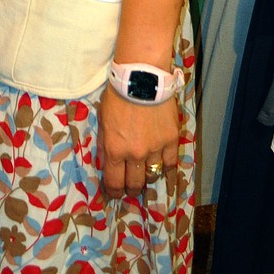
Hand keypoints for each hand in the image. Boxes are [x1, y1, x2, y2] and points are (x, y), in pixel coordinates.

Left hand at [96, 83, 178, 199]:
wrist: (141, 79)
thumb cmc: (117, 97)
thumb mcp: (102, 121)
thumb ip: (103, 145)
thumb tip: (105, 165)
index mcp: (115, 150)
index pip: (114, 182)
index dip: (114, 192)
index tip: (114, 194)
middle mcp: (135, 154)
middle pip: (135, 183)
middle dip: (131, 188)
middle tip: (130, 187)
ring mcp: (155, 148)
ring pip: (153, 175)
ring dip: (148, 176)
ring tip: (145, 173)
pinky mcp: (171, 140)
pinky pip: (171, 163)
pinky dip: (166, 166)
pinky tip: (162, 165)